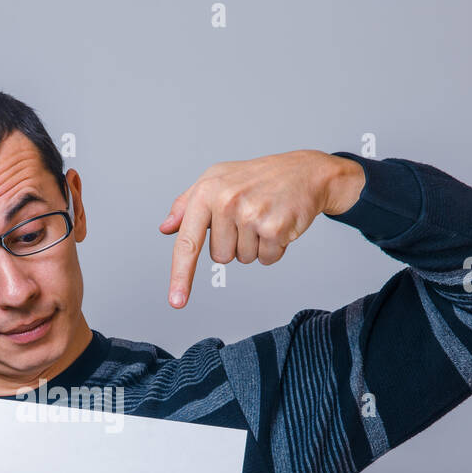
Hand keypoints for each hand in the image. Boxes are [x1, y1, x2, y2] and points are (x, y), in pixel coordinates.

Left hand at [158, 149, 364, 307]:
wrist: (304, 171)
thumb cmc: (257, 177)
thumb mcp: (216, 180)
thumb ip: (186, 205)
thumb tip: (167, 228)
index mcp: (206, 191)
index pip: (187, 242)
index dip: (181, 275)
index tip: (177, 301)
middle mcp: (226, 201)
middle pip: (220, 257)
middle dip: (236, 243)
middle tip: (249, 216)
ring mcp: (251, 214)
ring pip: (244, 259)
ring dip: (256, 245)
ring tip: (265, 217)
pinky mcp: (274, 227)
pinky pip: (266, 259)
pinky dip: (274, 248)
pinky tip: (279, 224)